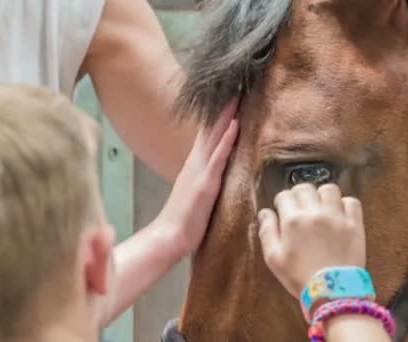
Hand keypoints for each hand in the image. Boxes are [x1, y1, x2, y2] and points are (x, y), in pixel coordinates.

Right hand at [157, 98, 238, 256]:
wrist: (169, 236)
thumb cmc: (185, 218)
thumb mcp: (197, 191)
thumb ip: (206, 176)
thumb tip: (216, 169)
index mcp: (196, 163)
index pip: (210, 132)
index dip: (220, 114)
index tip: (232, 95)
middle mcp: (197, 162)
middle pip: (212, 128)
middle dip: (225, 106)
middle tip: (238, 84)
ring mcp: (200, 171)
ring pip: (215, 136)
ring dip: (227, 115)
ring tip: (239, 94)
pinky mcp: (204, 183)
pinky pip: (218, 157)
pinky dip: (226, 140)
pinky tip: (234, 125)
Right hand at [257, 183, 366, 297]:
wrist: (332, 292)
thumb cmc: (300, 277)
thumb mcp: (274, 259)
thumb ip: (267, 231)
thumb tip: (265, 213)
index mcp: (292, 220)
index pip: (284, 195)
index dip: (282, 201)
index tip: (284, 209)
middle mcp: (314, 213)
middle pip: (305, 188)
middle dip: (300, 195)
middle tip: (301, 207)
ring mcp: (337, 216)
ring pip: (329, 189)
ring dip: (323, 195)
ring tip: (321, 208)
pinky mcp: (354, 224)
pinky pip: (351, 201)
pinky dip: (345, 204)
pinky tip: (340, 214)